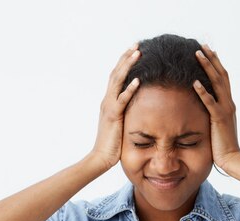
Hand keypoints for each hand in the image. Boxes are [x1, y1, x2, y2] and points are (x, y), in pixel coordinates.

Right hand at [90, 44, 141, 169]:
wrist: (100, 158)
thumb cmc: (113, 144)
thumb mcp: (120, 123)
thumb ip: (126, 112)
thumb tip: (137, 106)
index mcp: (108, 101)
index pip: (116, 77)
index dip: (124, 62)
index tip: (134, 50)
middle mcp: (107, 101)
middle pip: (116, 73)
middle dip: (126, 57)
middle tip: (137, 44)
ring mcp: (109, 107)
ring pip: (117, 81)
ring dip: (128, 66)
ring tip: (138, 53)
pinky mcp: (113, 117)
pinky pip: (122, 101)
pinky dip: (129, 89)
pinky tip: (138, 80)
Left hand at [193, 44, 239, 171]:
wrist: (232, 159)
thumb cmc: (222, 145)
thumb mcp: (218, 125)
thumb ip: (214, 114)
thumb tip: (205, 107)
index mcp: (228, 104)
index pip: (223, 79)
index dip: (216, 64)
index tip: (207, 51)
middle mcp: (229, 103)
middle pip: (221, 75)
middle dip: (211, 59)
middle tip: (201, 45)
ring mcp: (225, 110)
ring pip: (217, 83)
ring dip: (207, 67)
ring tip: (197, 55)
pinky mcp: (219, 119)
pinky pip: (210, 102)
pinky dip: (203, 91)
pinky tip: (194, 82)